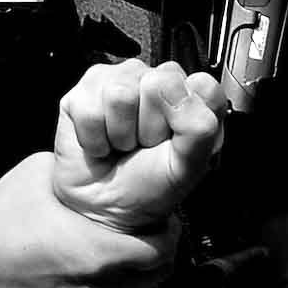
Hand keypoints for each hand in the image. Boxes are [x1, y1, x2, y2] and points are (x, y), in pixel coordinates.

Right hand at [0, 151, 175, 287]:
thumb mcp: (40, 176)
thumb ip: (81, 175)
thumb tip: (104, 162)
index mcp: (103, 253)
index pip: (164, 252)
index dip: (169, 238)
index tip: (163, 229)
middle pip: (157, 282)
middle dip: (157, 263)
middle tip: (145, 249)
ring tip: (126, 273)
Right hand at [54, 59, 225, 234]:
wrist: (105, 207)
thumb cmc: (148, 186)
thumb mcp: (187, 167)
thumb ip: (199, 128)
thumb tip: (174, 90)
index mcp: (193, 97)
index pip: (202, 84)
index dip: (187, 119)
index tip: (176, 142)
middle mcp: (158, 81)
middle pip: (158, 84)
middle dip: (150, 128)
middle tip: (145, 145)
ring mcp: (121, 80)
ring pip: (120, 95)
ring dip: (120, 134)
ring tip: (122, 145)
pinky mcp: (86, 89)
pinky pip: (89, 108)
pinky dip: (94, 139)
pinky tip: (102, 144)